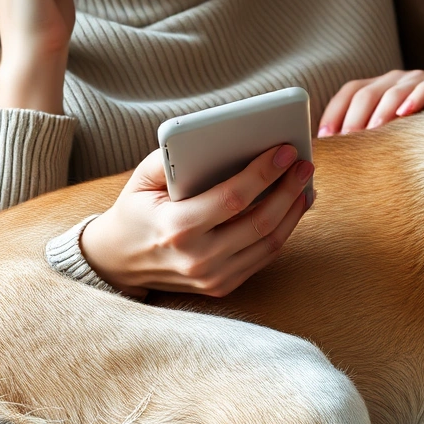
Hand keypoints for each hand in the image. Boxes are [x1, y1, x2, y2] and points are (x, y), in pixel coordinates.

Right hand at [79, 144, 314, 297]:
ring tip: (306, 185)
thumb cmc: (134, 211)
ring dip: (293, 212)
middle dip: (288, 190)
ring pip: (269, 243)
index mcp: (177, 228)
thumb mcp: (141, 179)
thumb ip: (173, 157)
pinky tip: (293, 208)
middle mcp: (198, 258)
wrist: (117, 263)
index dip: (264, 173)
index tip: (286, 151)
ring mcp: (212, 278)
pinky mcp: (222, 286)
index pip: (233, 198)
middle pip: (260, 222)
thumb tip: (216, 137)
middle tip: (305, 165)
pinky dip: (283, 231)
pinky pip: (263, 258)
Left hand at [318, 64, 423, 136]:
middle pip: (367, 92)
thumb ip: (376, 135)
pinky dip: (416, 97)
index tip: (324, 137)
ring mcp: (422, 79)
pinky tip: (406, 113)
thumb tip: (345, 162)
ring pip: (395, 89)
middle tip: (346, 141)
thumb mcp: (399, 124)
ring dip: (380, 110)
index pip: (351, 91)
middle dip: (353, 117)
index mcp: (381, 87)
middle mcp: (397, 80)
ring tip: (371, 131)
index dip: (334, 112)